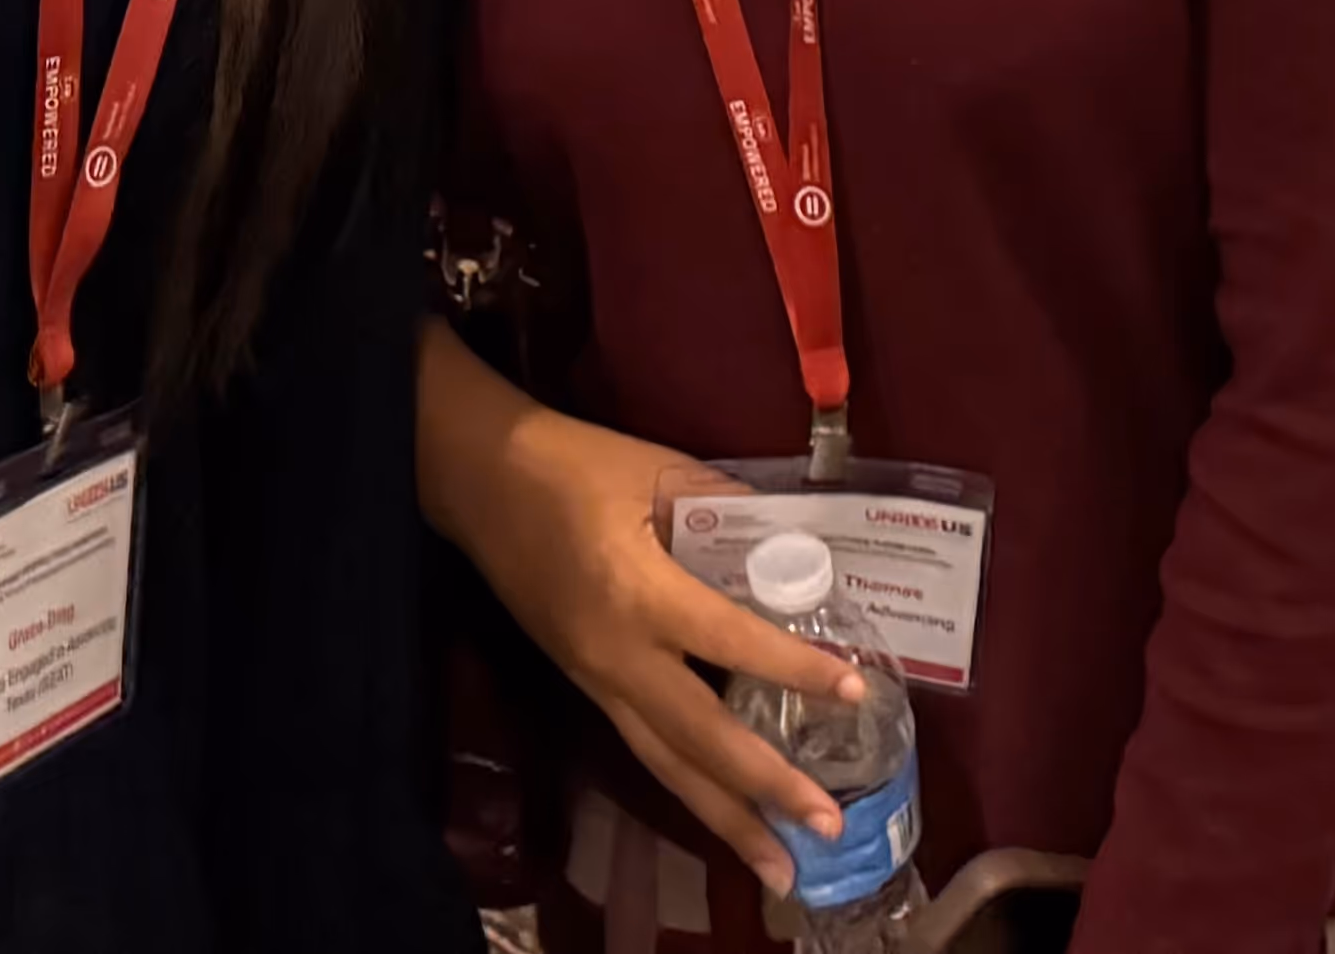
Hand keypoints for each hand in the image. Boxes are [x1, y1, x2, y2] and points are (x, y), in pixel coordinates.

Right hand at [417, 326, 860, 893]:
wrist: (479, 480)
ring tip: (778, 868)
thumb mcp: (656, 469)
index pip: (729, 640)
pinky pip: (645, 748)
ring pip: (667, 764)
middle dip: (764, 788)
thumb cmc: (570, 465)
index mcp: (637, 590)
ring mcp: (595, 678)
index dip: (794, 667)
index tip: (854, 692)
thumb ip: (726, 510)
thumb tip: (795, 545)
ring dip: (725, 820)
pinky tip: (726, 811)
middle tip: (827, 826)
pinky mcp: (585, 684)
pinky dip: (689, 785)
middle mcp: (617, 654)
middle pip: (698, 738)